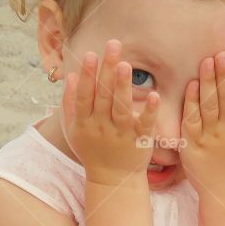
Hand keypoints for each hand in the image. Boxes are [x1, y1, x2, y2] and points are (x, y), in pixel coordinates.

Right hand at [61, 39, 159, 184]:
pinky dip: (150, 111)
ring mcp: (121, 135)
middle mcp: (101, 127)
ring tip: (126, 65)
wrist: (112, 181)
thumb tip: (70, 75)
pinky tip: (155, 96)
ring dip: (123, 87)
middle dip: (107, 70)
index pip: (85, 95)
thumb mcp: (74, 130)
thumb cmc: (92, 151)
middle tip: (113, 44)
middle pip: (103, 96)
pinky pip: (145, 125)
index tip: (90, 54)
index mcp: (84, 123)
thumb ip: (70, 104)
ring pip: (121, 109)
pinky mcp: (140, 141)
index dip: (87, 75)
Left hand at [178, 50, 224, 197]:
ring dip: (209, 82)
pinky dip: (192, 102)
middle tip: (222, 53)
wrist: (223, 189)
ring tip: (207, 61)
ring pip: (211, 105)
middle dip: (224, 74)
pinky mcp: (193, 143)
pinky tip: (191, 86)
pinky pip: (193, 119)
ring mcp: (210, 135)